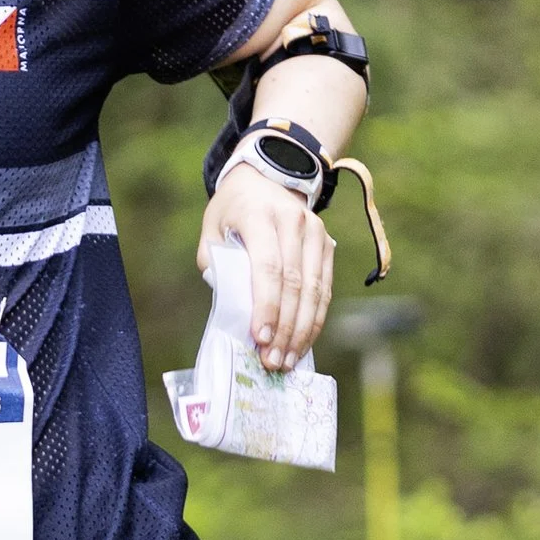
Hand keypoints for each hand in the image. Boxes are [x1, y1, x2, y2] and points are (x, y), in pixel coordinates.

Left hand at [200, 164, 334, 371]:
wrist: (265, 178)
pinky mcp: (327, 245)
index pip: (268, 267)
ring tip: (288, 360)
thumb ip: (215, 263)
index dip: (266, 306)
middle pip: (294, 284)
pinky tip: (302, 342)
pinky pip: (324, 289)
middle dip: (284, 328)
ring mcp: (316, 233)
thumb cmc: (232, 211)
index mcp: (261, 215)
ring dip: (302, 330)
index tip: (259, 339)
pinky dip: (314, 319)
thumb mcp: (212, 229)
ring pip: (314, 290)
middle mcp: (294, 222)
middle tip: (273, 361)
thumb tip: (232, 305)